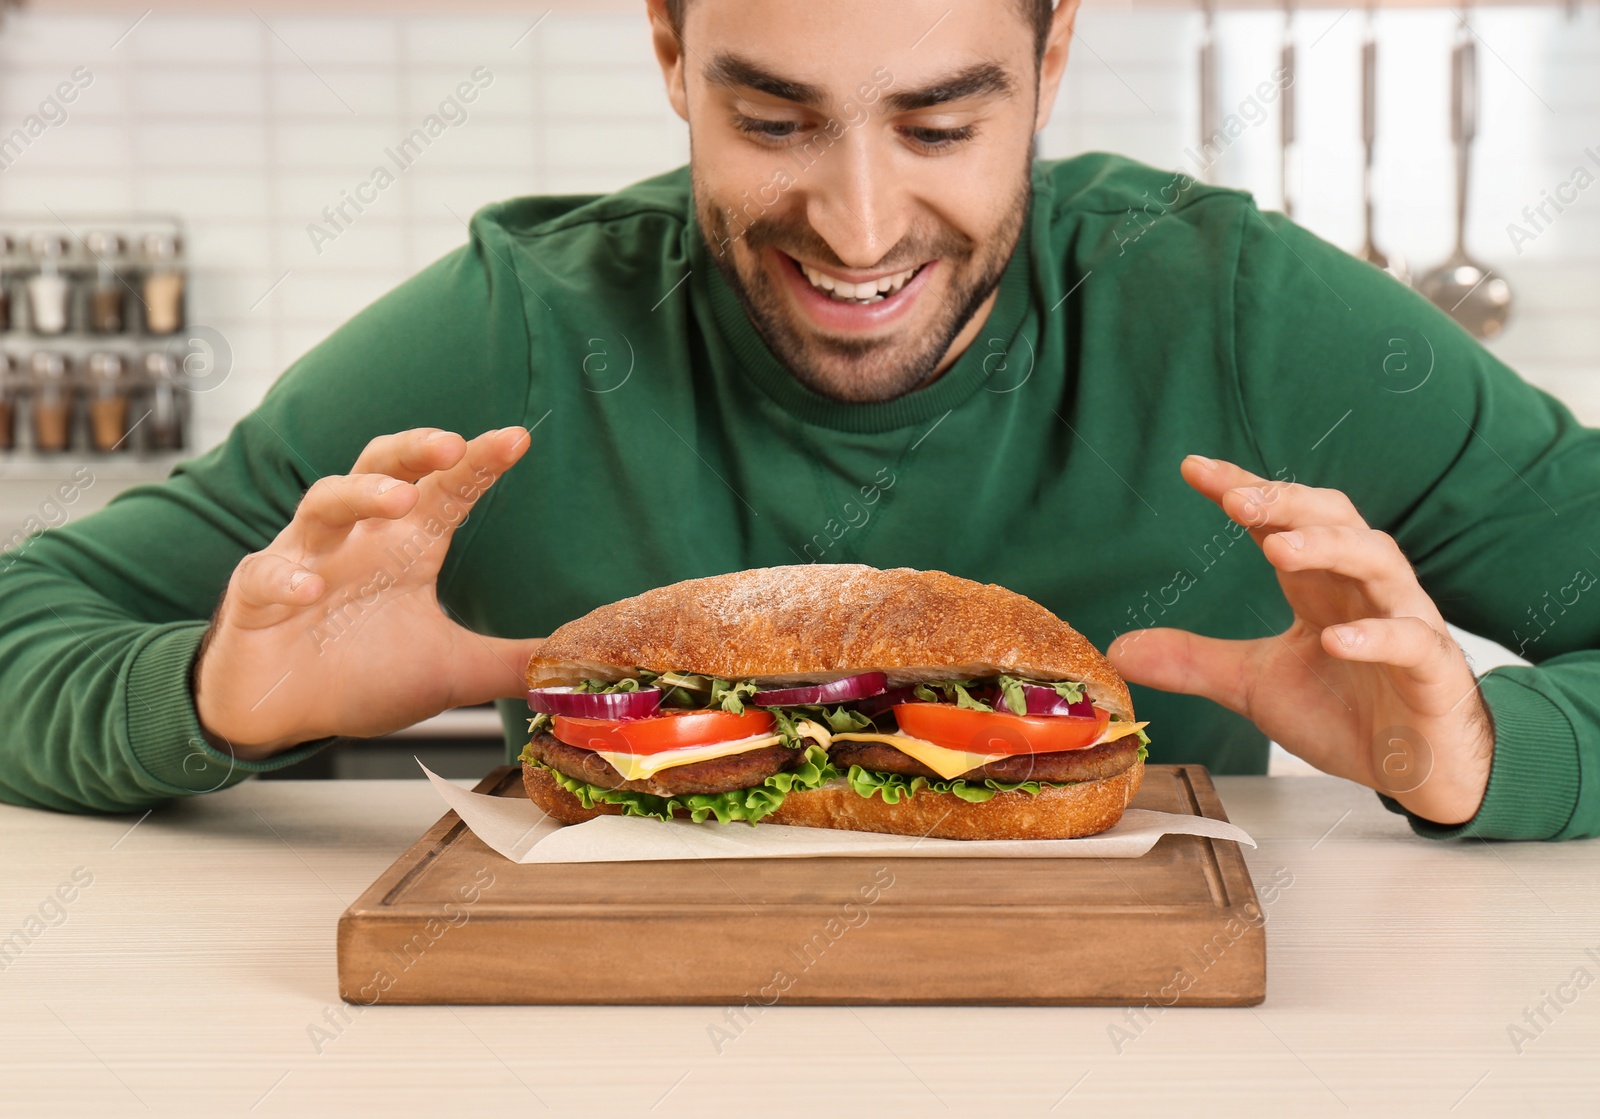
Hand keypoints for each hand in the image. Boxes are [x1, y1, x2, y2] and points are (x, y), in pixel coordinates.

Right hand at [194, 426, 541, 758]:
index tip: (517, 438)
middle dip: (413, 449)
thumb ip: (510, 663)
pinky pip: (266, 574)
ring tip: (399, 499)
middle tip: (452, 445)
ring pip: (323, 503)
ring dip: (360, 494)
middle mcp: (356, 541)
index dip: (477, 463)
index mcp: (404, 549)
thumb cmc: (360, 676)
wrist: (280, 714)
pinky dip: (289, 577)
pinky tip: (311, 588)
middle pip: (380, 468)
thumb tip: (574, 662)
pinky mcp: (256, 597)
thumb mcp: (450, 672)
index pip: (444, 492)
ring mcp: (303, 560)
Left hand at [1107, 455, 1493, 824]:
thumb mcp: (1254, 685)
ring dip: (1329, 549)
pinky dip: (1375, 635)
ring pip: (1378, 562)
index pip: (1281, 523)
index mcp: (1320, 587)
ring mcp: (1404, 623)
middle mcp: (1363, 590)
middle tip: (1236, 499)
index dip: (1243, 491)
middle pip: (1335, 522)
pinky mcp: (1432, 670)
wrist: (1417, 770)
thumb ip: (1194, 661)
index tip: (1193, 469)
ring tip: (1278, 548)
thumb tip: (1120, 649)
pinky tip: (1335, 639)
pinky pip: (1410, 640)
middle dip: (1287, 504)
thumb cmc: (1346, 713)